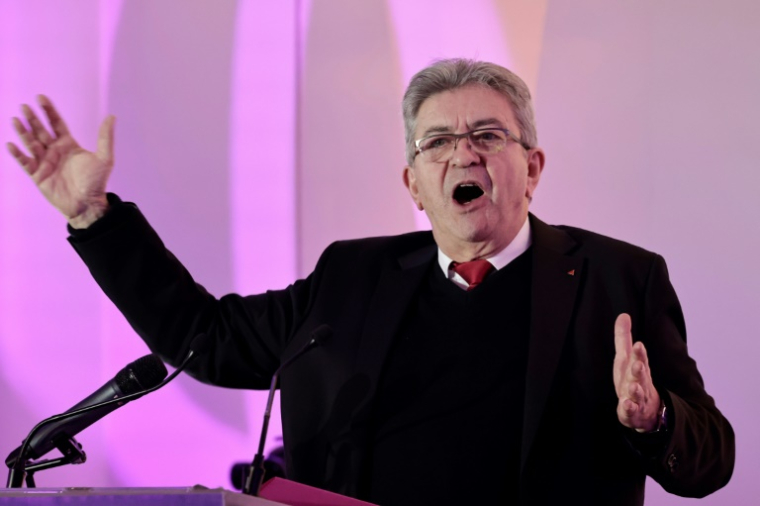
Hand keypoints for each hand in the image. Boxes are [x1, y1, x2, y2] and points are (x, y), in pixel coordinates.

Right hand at [6, 95, 114, 227]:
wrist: (88, 204)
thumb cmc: (96, 181)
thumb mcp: (104, 158)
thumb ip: (105, 138)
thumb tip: (112, 117)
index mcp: (69, 145)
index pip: (56, 123)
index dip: (49, 111)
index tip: (41, 97)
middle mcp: (55, 151)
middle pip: (41, 131)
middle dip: (33, 119)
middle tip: (25, 107)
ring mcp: (45, 162)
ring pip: (31, 144)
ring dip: (23, 132)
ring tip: (16, 120)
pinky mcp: (38, 175)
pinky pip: (25, 163)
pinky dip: (18, 154)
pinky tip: (11, 145)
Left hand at [613, 313, 660, 431]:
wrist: (645, 412)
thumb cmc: (632, 379)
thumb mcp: (626, 358)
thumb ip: (624, 338)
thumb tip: (623, 315)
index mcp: (638, 369)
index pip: (640, 359)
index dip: (640, 353)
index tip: (639, 344)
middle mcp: (640, 383)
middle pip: (641, 375)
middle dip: (639, 369)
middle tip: (638, 363)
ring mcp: (637, 399)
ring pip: (638, 394)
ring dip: (635, 390)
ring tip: (632, 386)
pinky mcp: (632, 413)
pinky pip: (630, 411)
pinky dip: (629, 409)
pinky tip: (625, 404)